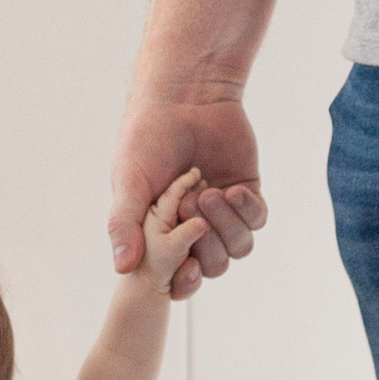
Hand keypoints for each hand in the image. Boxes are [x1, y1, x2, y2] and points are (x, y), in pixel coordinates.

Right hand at [107, 92, 265, 292]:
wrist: (183, 98)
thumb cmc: (148, 137)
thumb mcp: (129, 181)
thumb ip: (124, 224)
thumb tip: (121, 267)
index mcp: (163, 231)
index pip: (178, 275)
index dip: (185, 281)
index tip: (186, 268)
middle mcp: (194, 226)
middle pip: (214, 265)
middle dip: (205, 243)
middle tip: (190, 203)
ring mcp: (223, 211)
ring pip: (239, 247)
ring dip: (226, 226)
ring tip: (208, 192)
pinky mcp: (246, 192)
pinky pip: (257, 220)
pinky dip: (246, 210)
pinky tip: (232, 189)